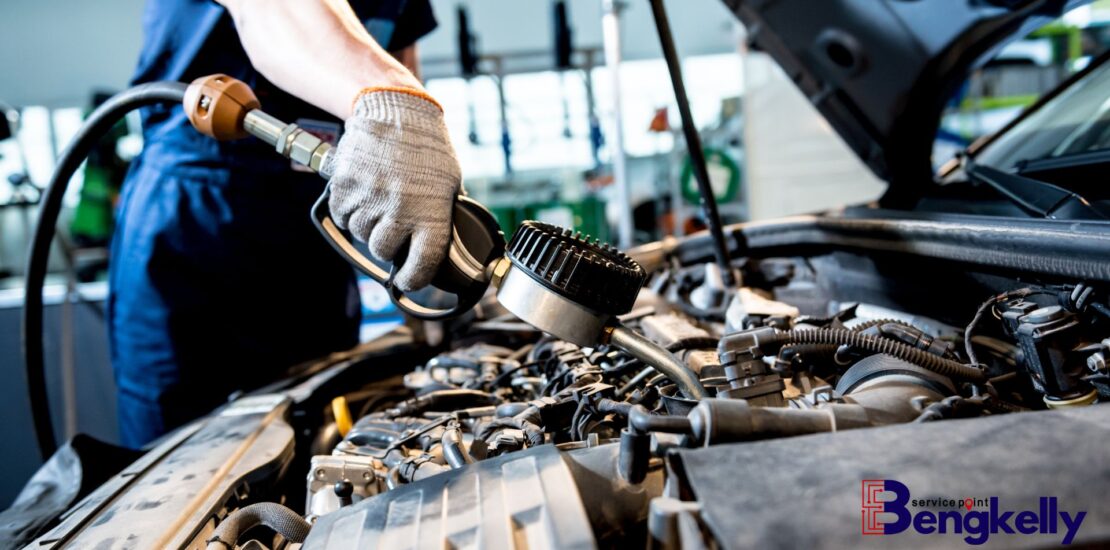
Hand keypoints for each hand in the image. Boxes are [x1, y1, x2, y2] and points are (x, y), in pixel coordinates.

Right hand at [324, 89, 461, 290]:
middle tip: (394, 225)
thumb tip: (439, 247)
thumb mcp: (451, 184)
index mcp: (431, 213)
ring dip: (368, 224)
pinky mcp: (344, 186)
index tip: (408, 279)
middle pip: (383, 251)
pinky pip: (342, 215)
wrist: (396, 109)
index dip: (413, 278)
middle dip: (388, 243)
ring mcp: (369, 198)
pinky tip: (363, 193)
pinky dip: (349, 210)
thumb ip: (441, 218)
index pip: (421, 265)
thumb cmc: (427, 147)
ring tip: (380, 200)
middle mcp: (399, 210)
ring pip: (360, 234)